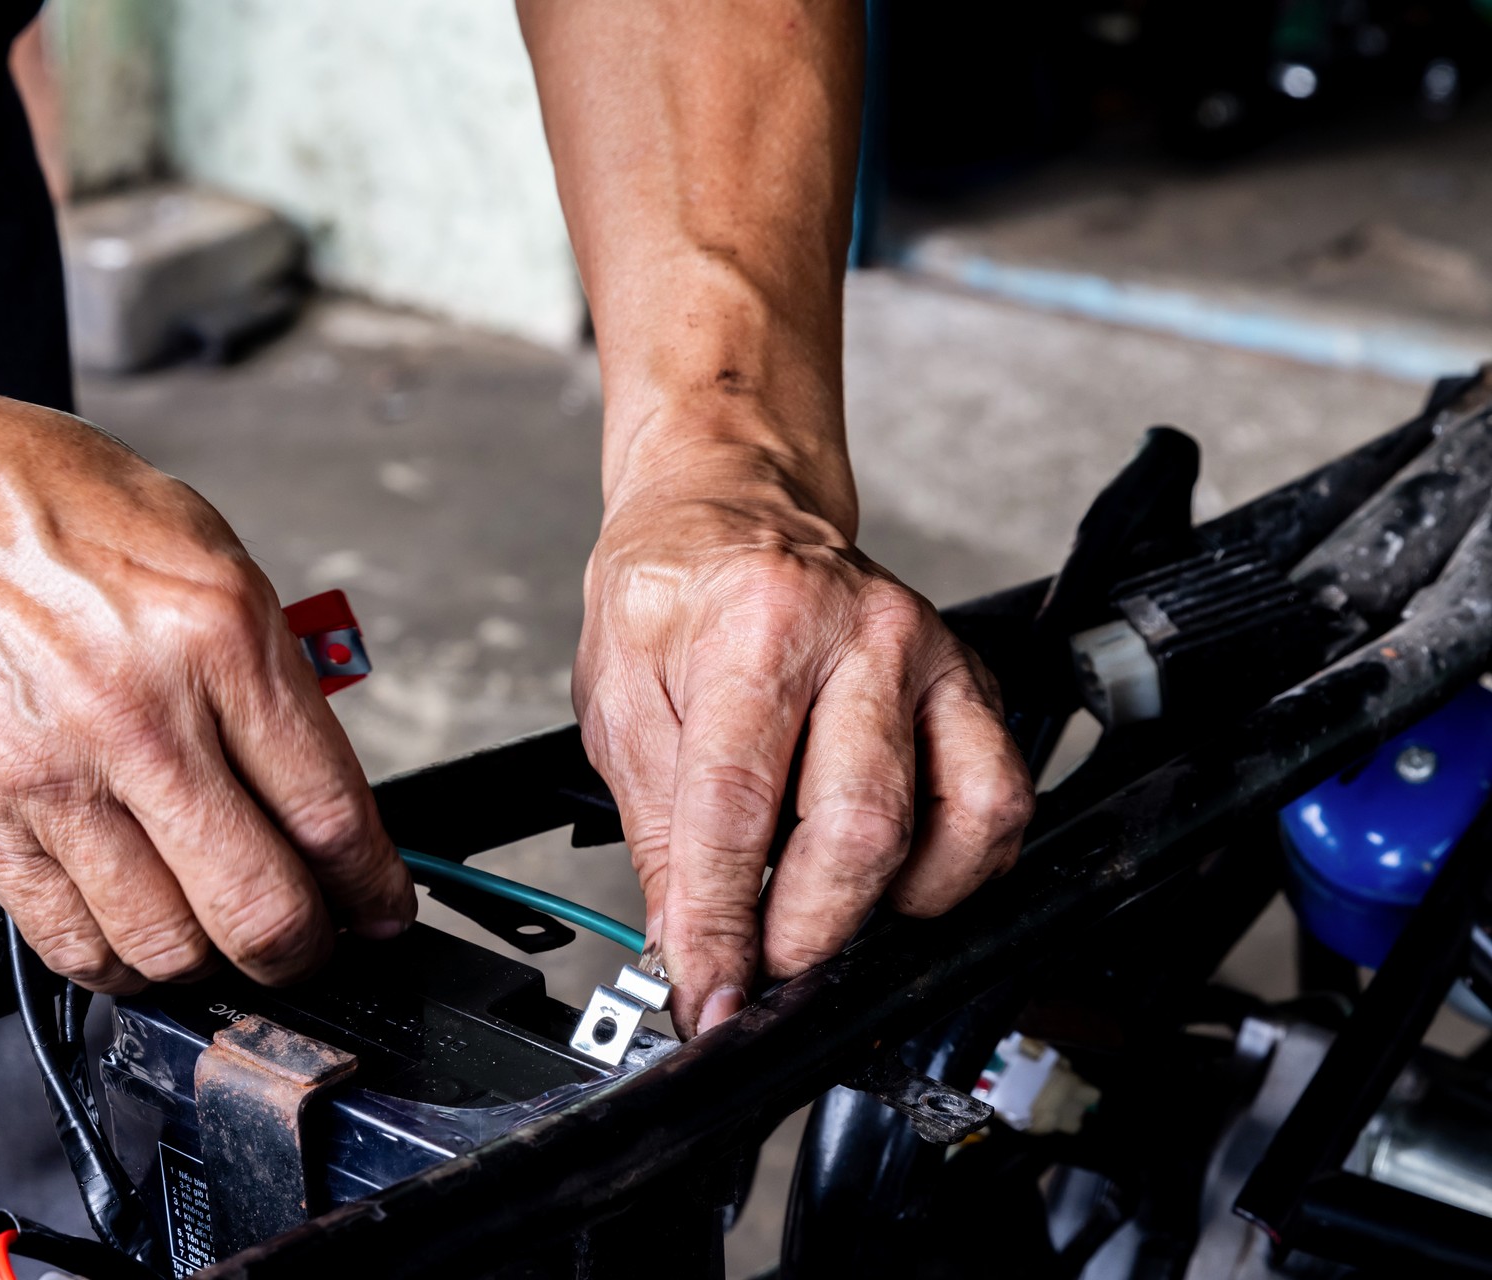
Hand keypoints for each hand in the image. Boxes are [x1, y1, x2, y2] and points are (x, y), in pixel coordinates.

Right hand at [0, 384, 414, 991]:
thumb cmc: (69, 518)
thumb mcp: (217, 562)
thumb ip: (275, 683)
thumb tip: (323, 803)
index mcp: (221, 638)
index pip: (330, 814)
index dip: (372, 889)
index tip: (381, 910)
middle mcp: (142, 713)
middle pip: (259, 905)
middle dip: (305, 950)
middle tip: (311, 943)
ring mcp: (56, 772)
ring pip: (167, 945)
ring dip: (212, 965)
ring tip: (221, 936)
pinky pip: (69, 941)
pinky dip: (120, 963)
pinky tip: (141, 935)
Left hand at [576, 438, 1032, 1037]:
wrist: (731, 510)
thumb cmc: (672, 594)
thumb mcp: (620, 700)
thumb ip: (659, 828)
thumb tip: (689, 945)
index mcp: (756, 624)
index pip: (739, 804)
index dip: (721, 921)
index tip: (708, 994)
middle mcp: (863, 633)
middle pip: (861, 825)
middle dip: (808, 931)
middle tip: (764, 968)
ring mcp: (933, 657)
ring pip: (961, 821)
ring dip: (894, 906)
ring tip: (829, 916)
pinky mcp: (974, 685)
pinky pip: (1001, 801)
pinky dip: (959, 868)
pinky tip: (897, 876)